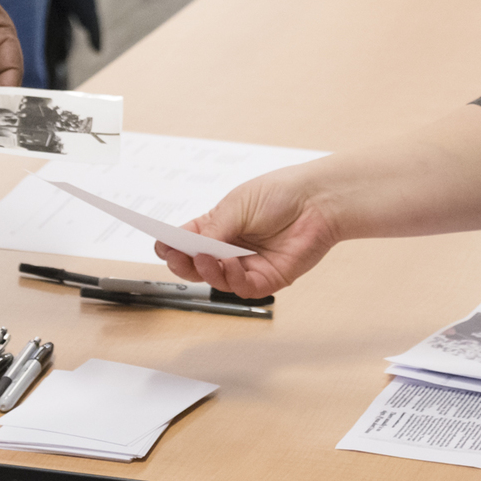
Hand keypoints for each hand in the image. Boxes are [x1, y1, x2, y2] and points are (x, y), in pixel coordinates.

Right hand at [153, 169, 338, 297]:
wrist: (318, 201)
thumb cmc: (281, 194)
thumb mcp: (238, 204)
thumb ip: (214, 227)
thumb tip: (192, 245)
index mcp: (219, 225)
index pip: (188, 240)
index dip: (172, 244)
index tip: (162, 244)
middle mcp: (230, 247)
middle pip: (196, 264)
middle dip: (182, 263)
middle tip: (176, 257)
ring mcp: (247, 264)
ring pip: (216, 279)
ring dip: (206, 270)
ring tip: (205, 257)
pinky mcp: (267, 278)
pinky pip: (241, 287)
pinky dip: (232, 278)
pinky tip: (232, 264)